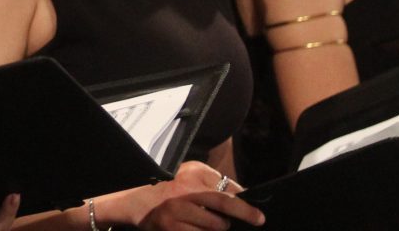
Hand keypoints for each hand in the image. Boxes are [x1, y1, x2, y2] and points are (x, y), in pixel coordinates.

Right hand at [121, 162, 264, 229]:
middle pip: (223, 207)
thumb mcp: (190, 173)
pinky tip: (201, 229)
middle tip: (256, 220)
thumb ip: (214, 180)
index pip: (225, 192)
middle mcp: (184, 193)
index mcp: (191, 176)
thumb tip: (242, 195)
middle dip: (243, 215)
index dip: (245, 206)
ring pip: (214, 228)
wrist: (139, 203)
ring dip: (218, 229)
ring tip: (211, 224)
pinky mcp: (173, 230)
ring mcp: (177, 213)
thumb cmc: (170, 187)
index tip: (259, 216)